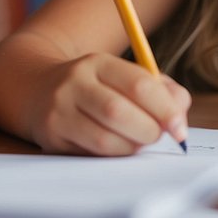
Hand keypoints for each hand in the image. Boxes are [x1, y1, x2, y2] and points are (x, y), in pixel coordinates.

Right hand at [27, 52, 189, 155]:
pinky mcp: (51, 137)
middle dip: (148, 131)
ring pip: (104, 139)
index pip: (138, 84)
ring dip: (131, 147)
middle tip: (157, 136)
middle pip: (119, 112)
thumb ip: (161, 90)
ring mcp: (60, 110)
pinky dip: (113, 156)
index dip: (165, 109)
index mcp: (99, 62)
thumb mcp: (125, 76)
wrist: (37, 89)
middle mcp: (75, 82)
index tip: (180, 128)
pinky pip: (90, 154)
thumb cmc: (97, 87)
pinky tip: (117, 147)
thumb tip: (180, 116)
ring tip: (137, 142)